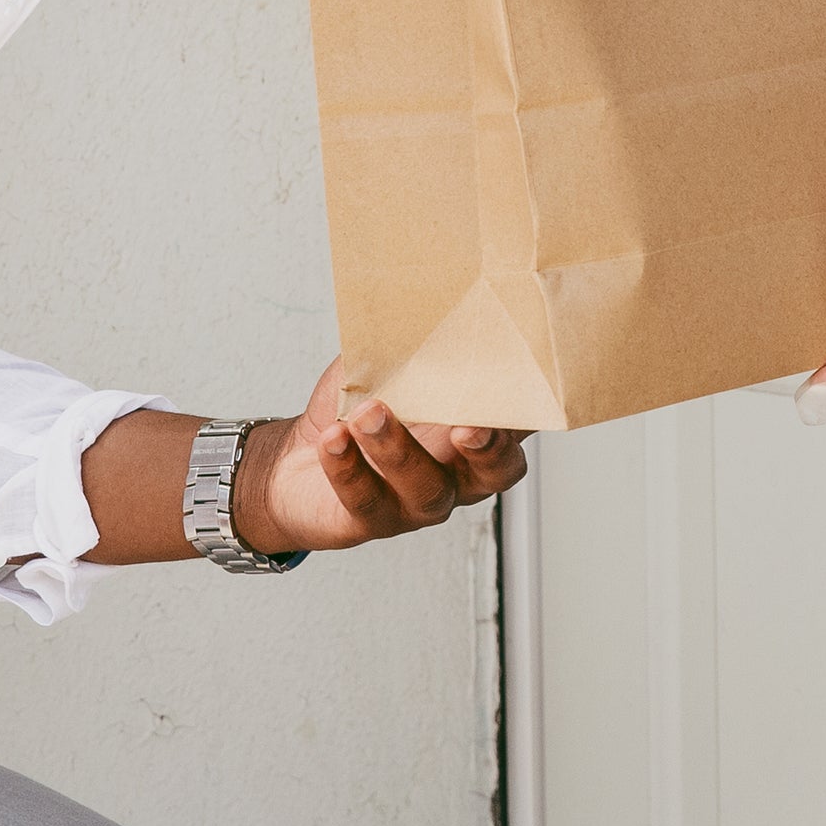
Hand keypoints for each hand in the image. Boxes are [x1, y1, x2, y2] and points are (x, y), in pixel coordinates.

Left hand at [230, 358, 531, 553]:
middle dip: (488, 449)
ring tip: (366, 414)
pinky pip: (366, 500)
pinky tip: (334, 440)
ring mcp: (417, 502)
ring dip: (398, 450)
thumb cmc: (353, 408)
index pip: (518, 418)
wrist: (295, 461)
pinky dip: (348, 468)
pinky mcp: (371, 520)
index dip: (530, 404)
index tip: (521, 377)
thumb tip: (423, 305)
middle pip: (497, 472)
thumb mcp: (383, 368)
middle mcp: (458, 472)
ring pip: (427, 489)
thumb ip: (410, 347)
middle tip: (466, 425)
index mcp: (471, 429)